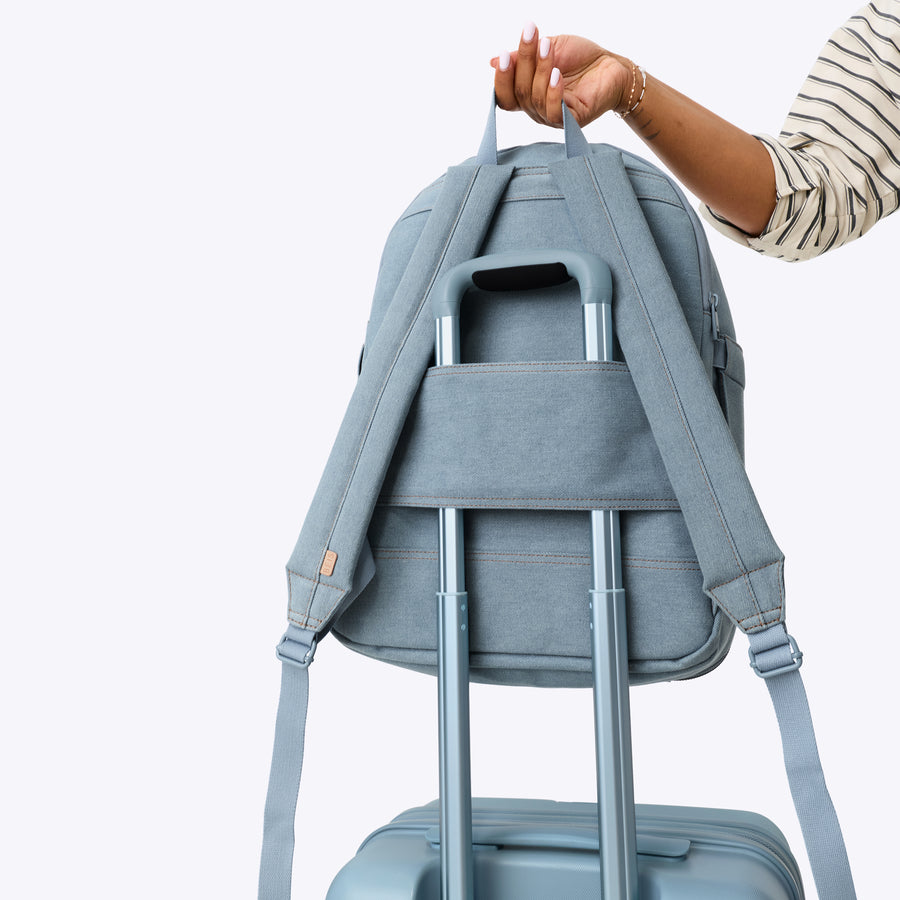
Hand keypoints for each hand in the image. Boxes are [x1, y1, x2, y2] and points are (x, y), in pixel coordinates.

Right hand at [491, 23, 633, 127]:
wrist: (611, 65)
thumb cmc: (581, 58)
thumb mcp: (549, 49)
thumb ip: (522, 57)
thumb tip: (494, 61)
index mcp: (528, 95)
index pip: (505, 96)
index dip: (501, 79)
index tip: (505, 53)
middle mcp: (537, 110)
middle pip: (519, 93)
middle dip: (523, 61)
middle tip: (531, 35)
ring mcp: (553, 118)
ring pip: (535, 99)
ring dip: (539, 70)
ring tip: (548, 47)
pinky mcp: (572, 122)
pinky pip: (554, 113)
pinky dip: (553, 93)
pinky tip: (557, 75)